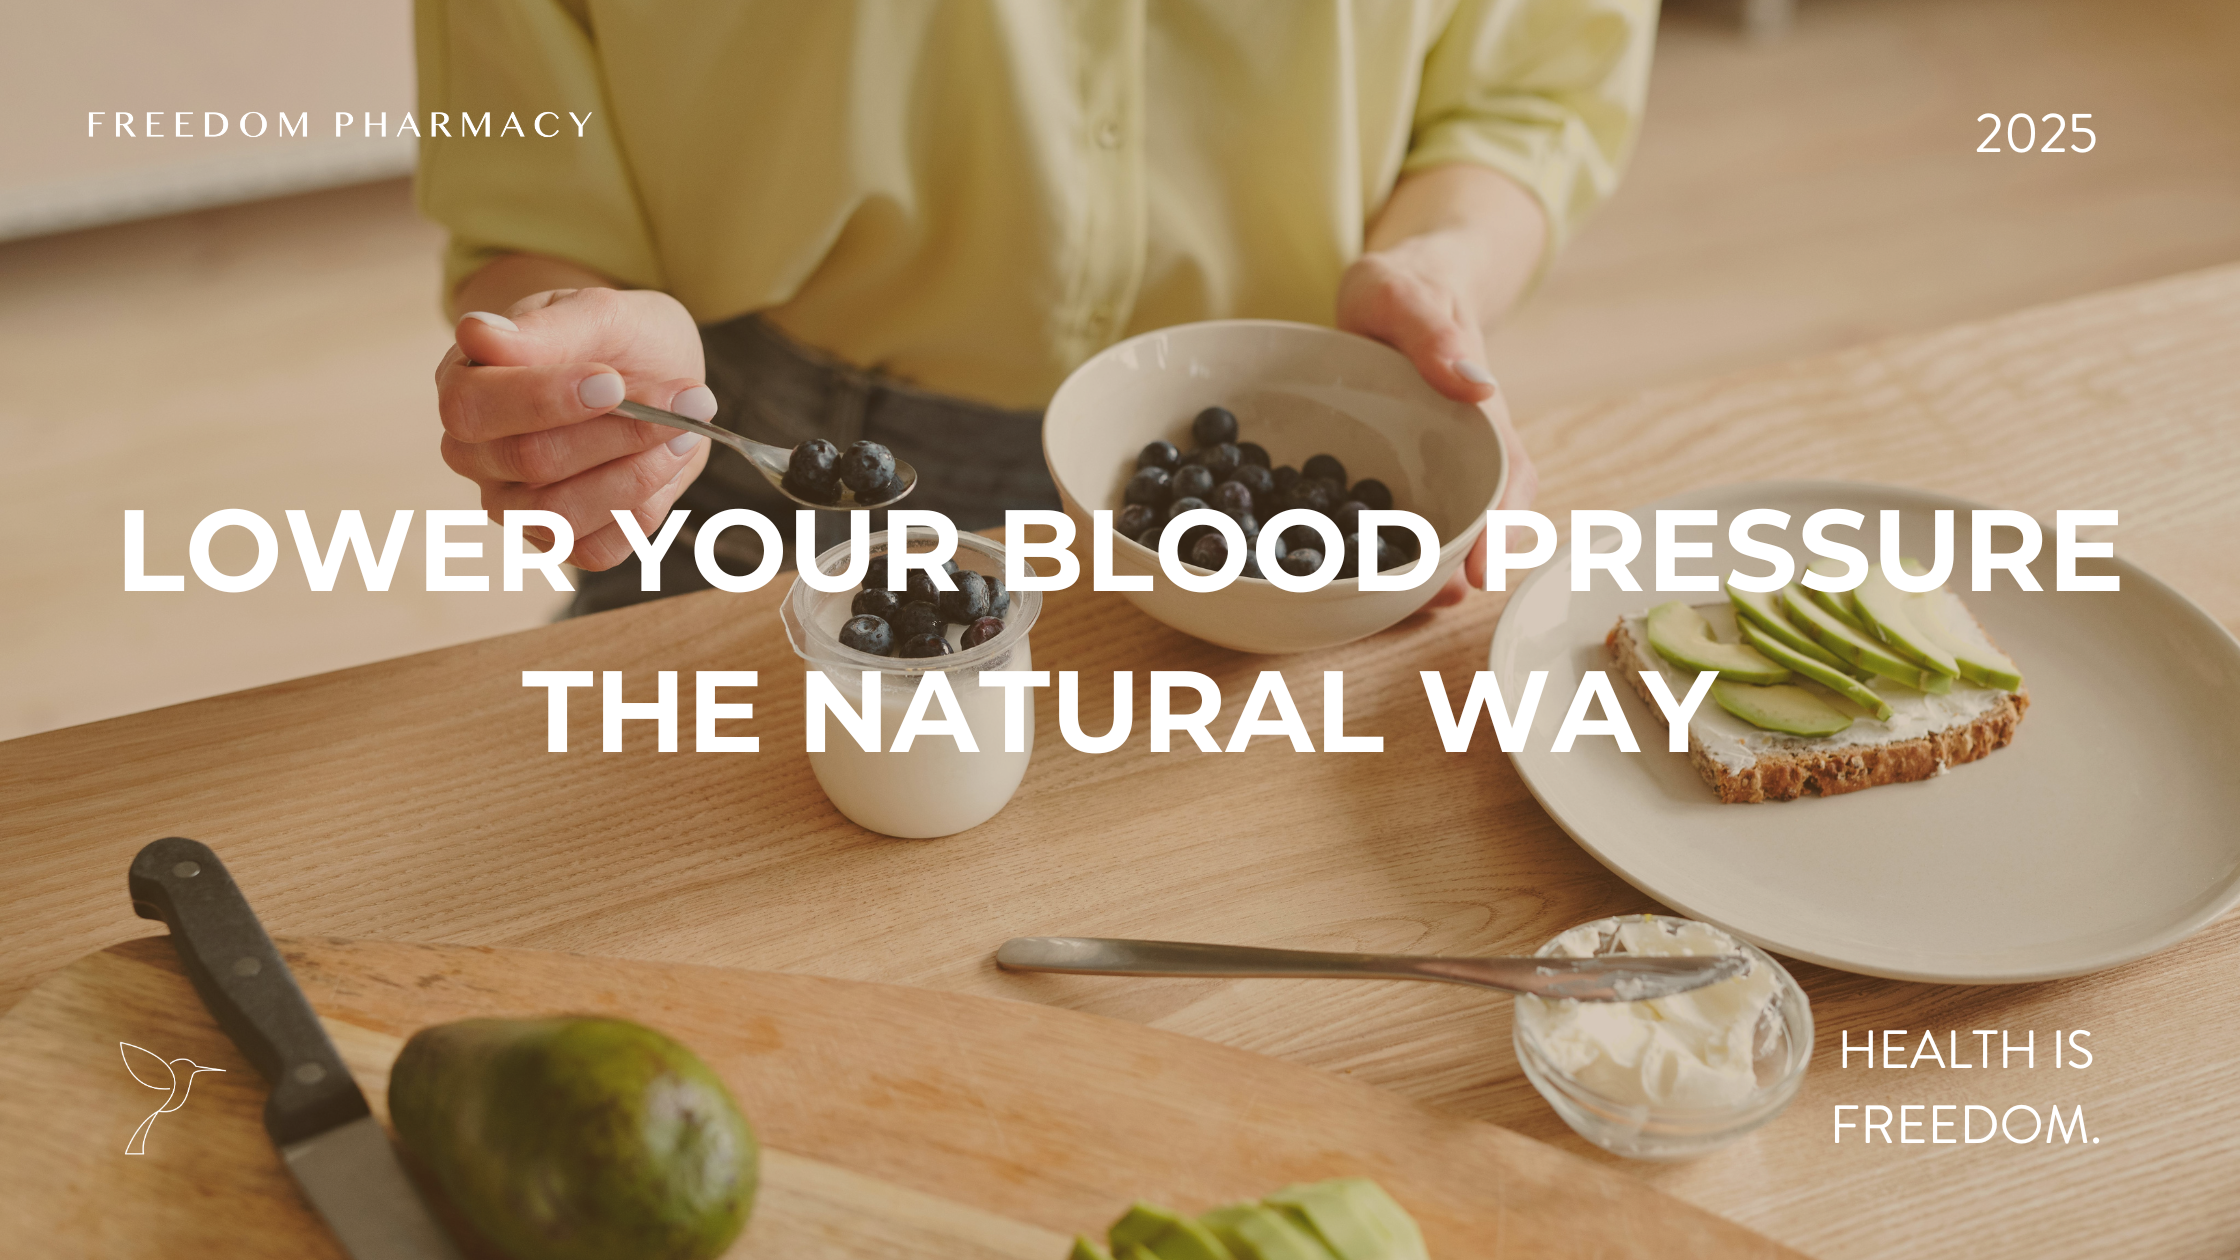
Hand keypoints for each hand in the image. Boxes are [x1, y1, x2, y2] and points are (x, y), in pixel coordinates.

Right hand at [436, 286, 713, 570]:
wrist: (656, 371)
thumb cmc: (616, 339)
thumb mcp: (598, 313)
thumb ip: (547, 329)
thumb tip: (477, 334)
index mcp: (465, 383)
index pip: (474, 406)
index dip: (543, 399)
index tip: (612, 381)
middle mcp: (475, 452)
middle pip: (528, 460)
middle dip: (617, 432)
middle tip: (683, 398)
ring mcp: (512, 504)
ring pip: (559, 516)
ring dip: (636, 474)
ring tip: (683, 430)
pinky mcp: (560, 540)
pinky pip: (596, 549)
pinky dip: (643, 508)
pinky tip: (666, 463)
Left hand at [1336, 246, 1539, 607]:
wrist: (1393, 287)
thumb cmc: (1404, 285)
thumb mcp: (1405, 290)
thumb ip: (1431, 328)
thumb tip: (1472, 381)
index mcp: (1478, 411)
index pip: (1509, 475)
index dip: (1503, 525)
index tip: (1485, 566)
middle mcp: (1461, 448)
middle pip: (1480, 519)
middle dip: (1463, 565)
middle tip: (1438, 600)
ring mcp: (1427, 465)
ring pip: (1440, 527)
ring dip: (1427, 568)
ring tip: (1397, 602)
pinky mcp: (1390, 472)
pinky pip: (1391, 518)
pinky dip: (1382, 549)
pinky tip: (1355, 573)